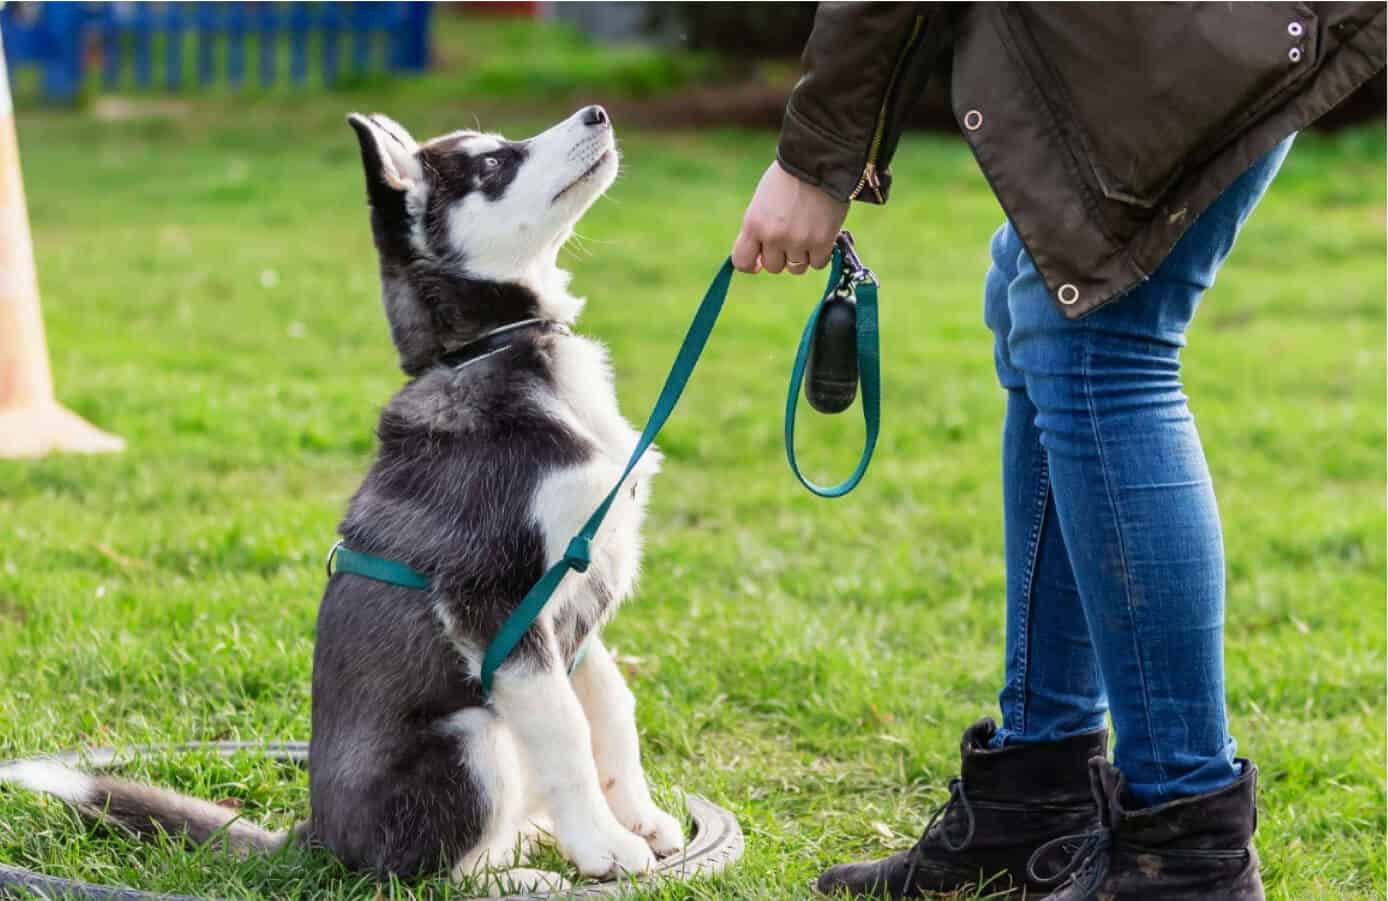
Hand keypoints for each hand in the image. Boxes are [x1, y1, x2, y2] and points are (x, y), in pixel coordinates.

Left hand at [732, 161, 848, 275]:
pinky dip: (821, 253)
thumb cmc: (789, 177)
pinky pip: (818, 263)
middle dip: (782, 256)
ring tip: (808, 233)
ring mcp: (797, 241)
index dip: (752, 264)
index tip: (761, 259)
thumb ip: (759, 228)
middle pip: (773, 267)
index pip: (742, 262)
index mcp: (753, 224)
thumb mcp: (762, 202)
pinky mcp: (822, 242)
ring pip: (797, 268)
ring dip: (802, 255)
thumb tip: (762, 256)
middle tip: (792, 236)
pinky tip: (822, 234)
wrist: (818, 160)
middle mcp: (772, 236)